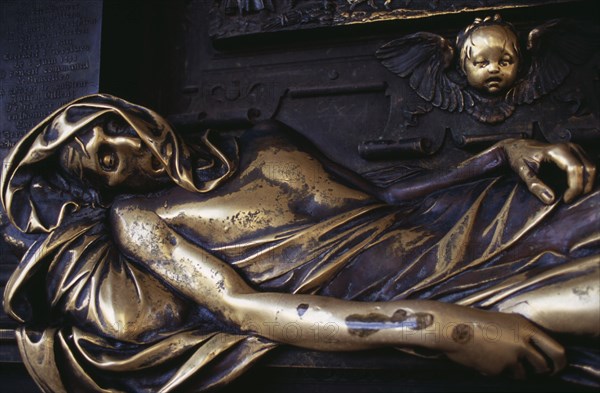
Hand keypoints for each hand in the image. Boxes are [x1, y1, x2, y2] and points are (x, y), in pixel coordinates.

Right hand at [442, 309, 565, 377]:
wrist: (453, 327)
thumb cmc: (475, 322)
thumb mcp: (503, 321)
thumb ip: (520, 333)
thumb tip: (533, 349)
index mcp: (525, 327)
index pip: (556, 349)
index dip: (560, 361)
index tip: (557, 366)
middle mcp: (522, 342)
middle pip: (544, 365)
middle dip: (542, 371)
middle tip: (537, 371)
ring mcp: (511, 357)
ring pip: (524, 374)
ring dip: (516, 371)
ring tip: (499, 358)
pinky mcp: (499, 369)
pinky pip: (505, 374)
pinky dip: (498, 370)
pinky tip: (486, 359)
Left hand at [499, 139, 595, 203]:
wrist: (519, 147)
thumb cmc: (520, 158)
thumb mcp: (523, 173)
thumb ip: (536, 186)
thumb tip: (551, 199)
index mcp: (557, 150)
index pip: (576, 169)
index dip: (575, 187)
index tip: (566, 199)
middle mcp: (569, 147)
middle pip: (588, 169)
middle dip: (582, 188)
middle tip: (569, 199)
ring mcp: (575, 148)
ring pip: (591, 169)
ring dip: (585, 184)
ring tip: (570, 195)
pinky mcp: (577, 152)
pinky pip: (588, 167)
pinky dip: (585, 180)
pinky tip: (572, 188)